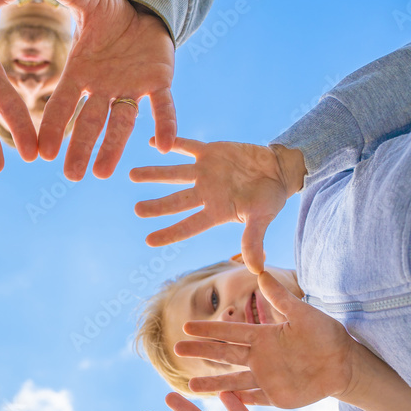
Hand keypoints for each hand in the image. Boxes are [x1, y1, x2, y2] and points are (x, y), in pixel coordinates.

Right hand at [38, 0, 174, 179]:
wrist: (142, 13)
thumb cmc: (109, 14)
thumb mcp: (89, 3)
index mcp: (81, 74)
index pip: (63, 104)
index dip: (54, 127)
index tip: (43, 152)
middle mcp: (104, 89)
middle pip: (90, 123)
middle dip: (80, 148)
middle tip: (71, 175)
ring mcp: (131, 89)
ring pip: (121, 123)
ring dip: (112, 148)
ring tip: (102, 173)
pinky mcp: (158, 82)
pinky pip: (162, 106)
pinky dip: (165, 124)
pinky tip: (164, 145)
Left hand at [130, 139, 304, 272]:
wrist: (278, 170)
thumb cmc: (270, 198)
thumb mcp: (263, 218)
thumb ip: (253, 240)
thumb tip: (256, 269)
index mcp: (216, 212)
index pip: (189, 226)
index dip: (170, 233)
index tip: (149, 240)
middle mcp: (205, 194)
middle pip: (176, 201)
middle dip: (156, 206)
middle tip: (136, 209)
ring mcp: (205, 173)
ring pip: (174, 174)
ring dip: (154, 174)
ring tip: (132, 174)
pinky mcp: (210, 153)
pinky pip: (187, 146)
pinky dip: (172, 143)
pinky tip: (152, 141)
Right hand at [176, 271, 355, 406]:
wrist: (346, 363)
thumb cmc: (326, 335)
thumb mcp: (303, 313)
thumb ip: (280, 297)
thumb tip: (260, 271)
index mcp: (263, 336)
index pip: (230, 332)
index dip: (209, 330)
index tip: (187, 326)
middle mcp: (259, 357)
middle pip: (225, 355)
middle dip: (202, 351)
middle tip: (178, 348)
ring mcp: (266, 378)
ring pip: (232, 381)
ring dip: (212, 383)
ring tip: (189, 386)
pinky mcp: (277, 397)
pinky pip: (253, 400)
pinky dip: (238, 401)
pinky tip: (222, 401)